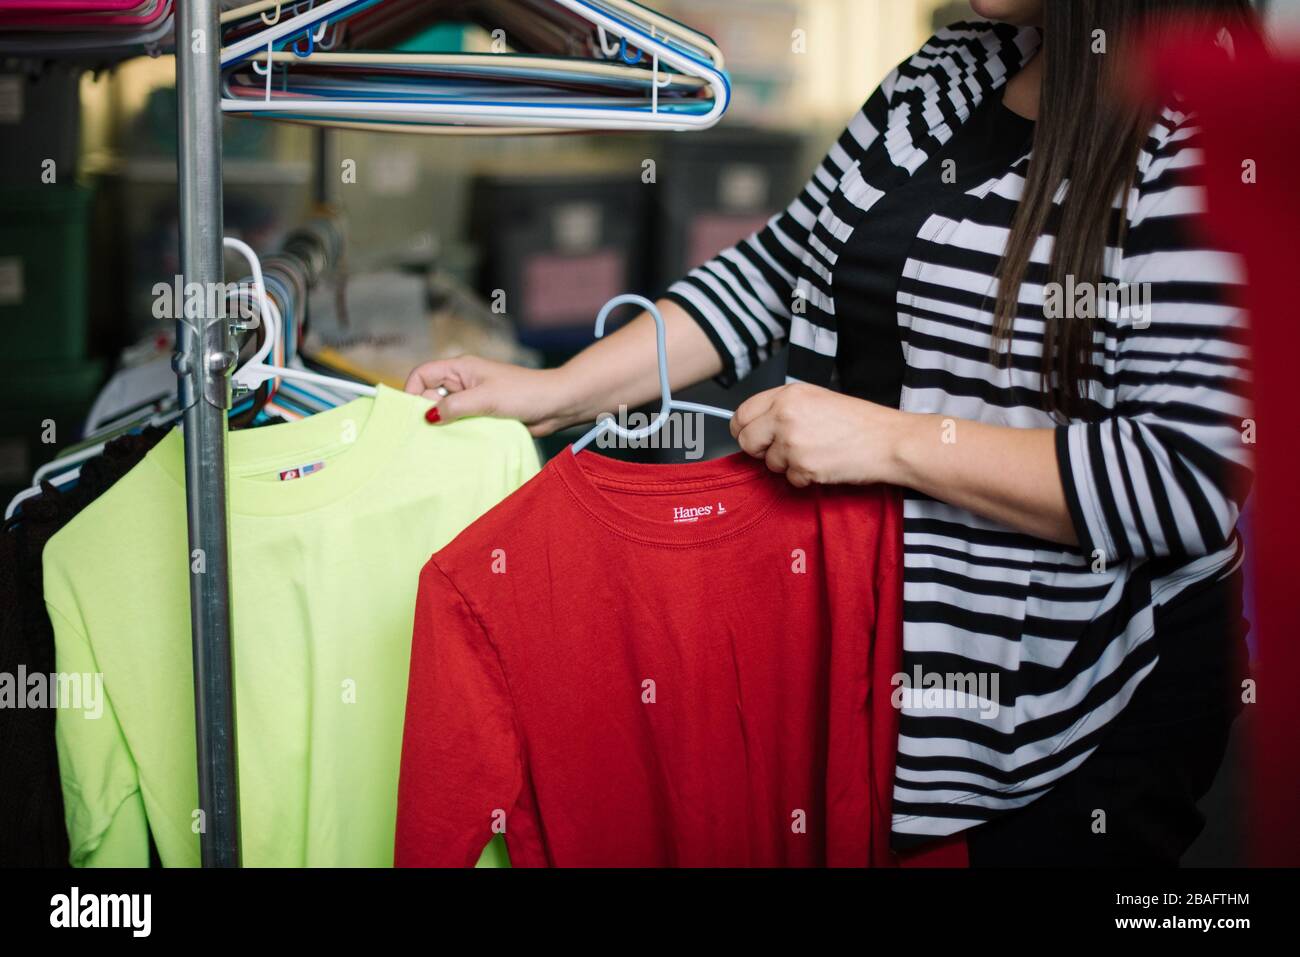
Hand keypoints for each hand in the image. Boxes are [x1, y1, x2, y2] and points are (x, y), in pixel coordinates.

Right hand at [404, 356, 580, 436]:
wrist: (556, 405)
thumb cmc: (524, 393)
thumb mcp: (485, 399)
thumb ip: (454, 407)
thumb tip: (428, 417)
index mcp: (460, 368)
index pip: (422, 375)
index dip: (412, 392)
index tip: (414, 416)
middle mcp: (462, 382)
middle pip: (429, 395)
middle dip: (427, 413)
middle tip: (429, 433)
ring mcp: (472, 399)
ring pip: (444, 412)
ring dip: (444, 426)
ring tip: (444, 441)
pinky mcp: (482, 415)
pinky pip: (460, 424)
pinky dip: (457, 433)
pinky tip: (458, 444)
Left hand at [730, 383, 906, 486]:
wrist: (889, 441)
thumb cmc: (860, 422)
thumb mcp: (817, 399)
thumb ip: (784, 409)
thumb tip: (758, 426)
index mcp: (788, 395)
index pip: (742, 414)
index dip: (743, 429)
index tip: (751, 437)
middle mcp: (785, 415)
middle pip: (746, 440)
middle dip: (759, 450)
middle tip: (782, 451)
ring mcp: (792, 442)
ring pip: (769, 463)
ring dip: (788, 465)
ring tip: (816, 453)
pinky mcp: (803, 466)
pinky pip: (790, 479)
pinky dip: (805, 477)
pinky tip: (825, 464)